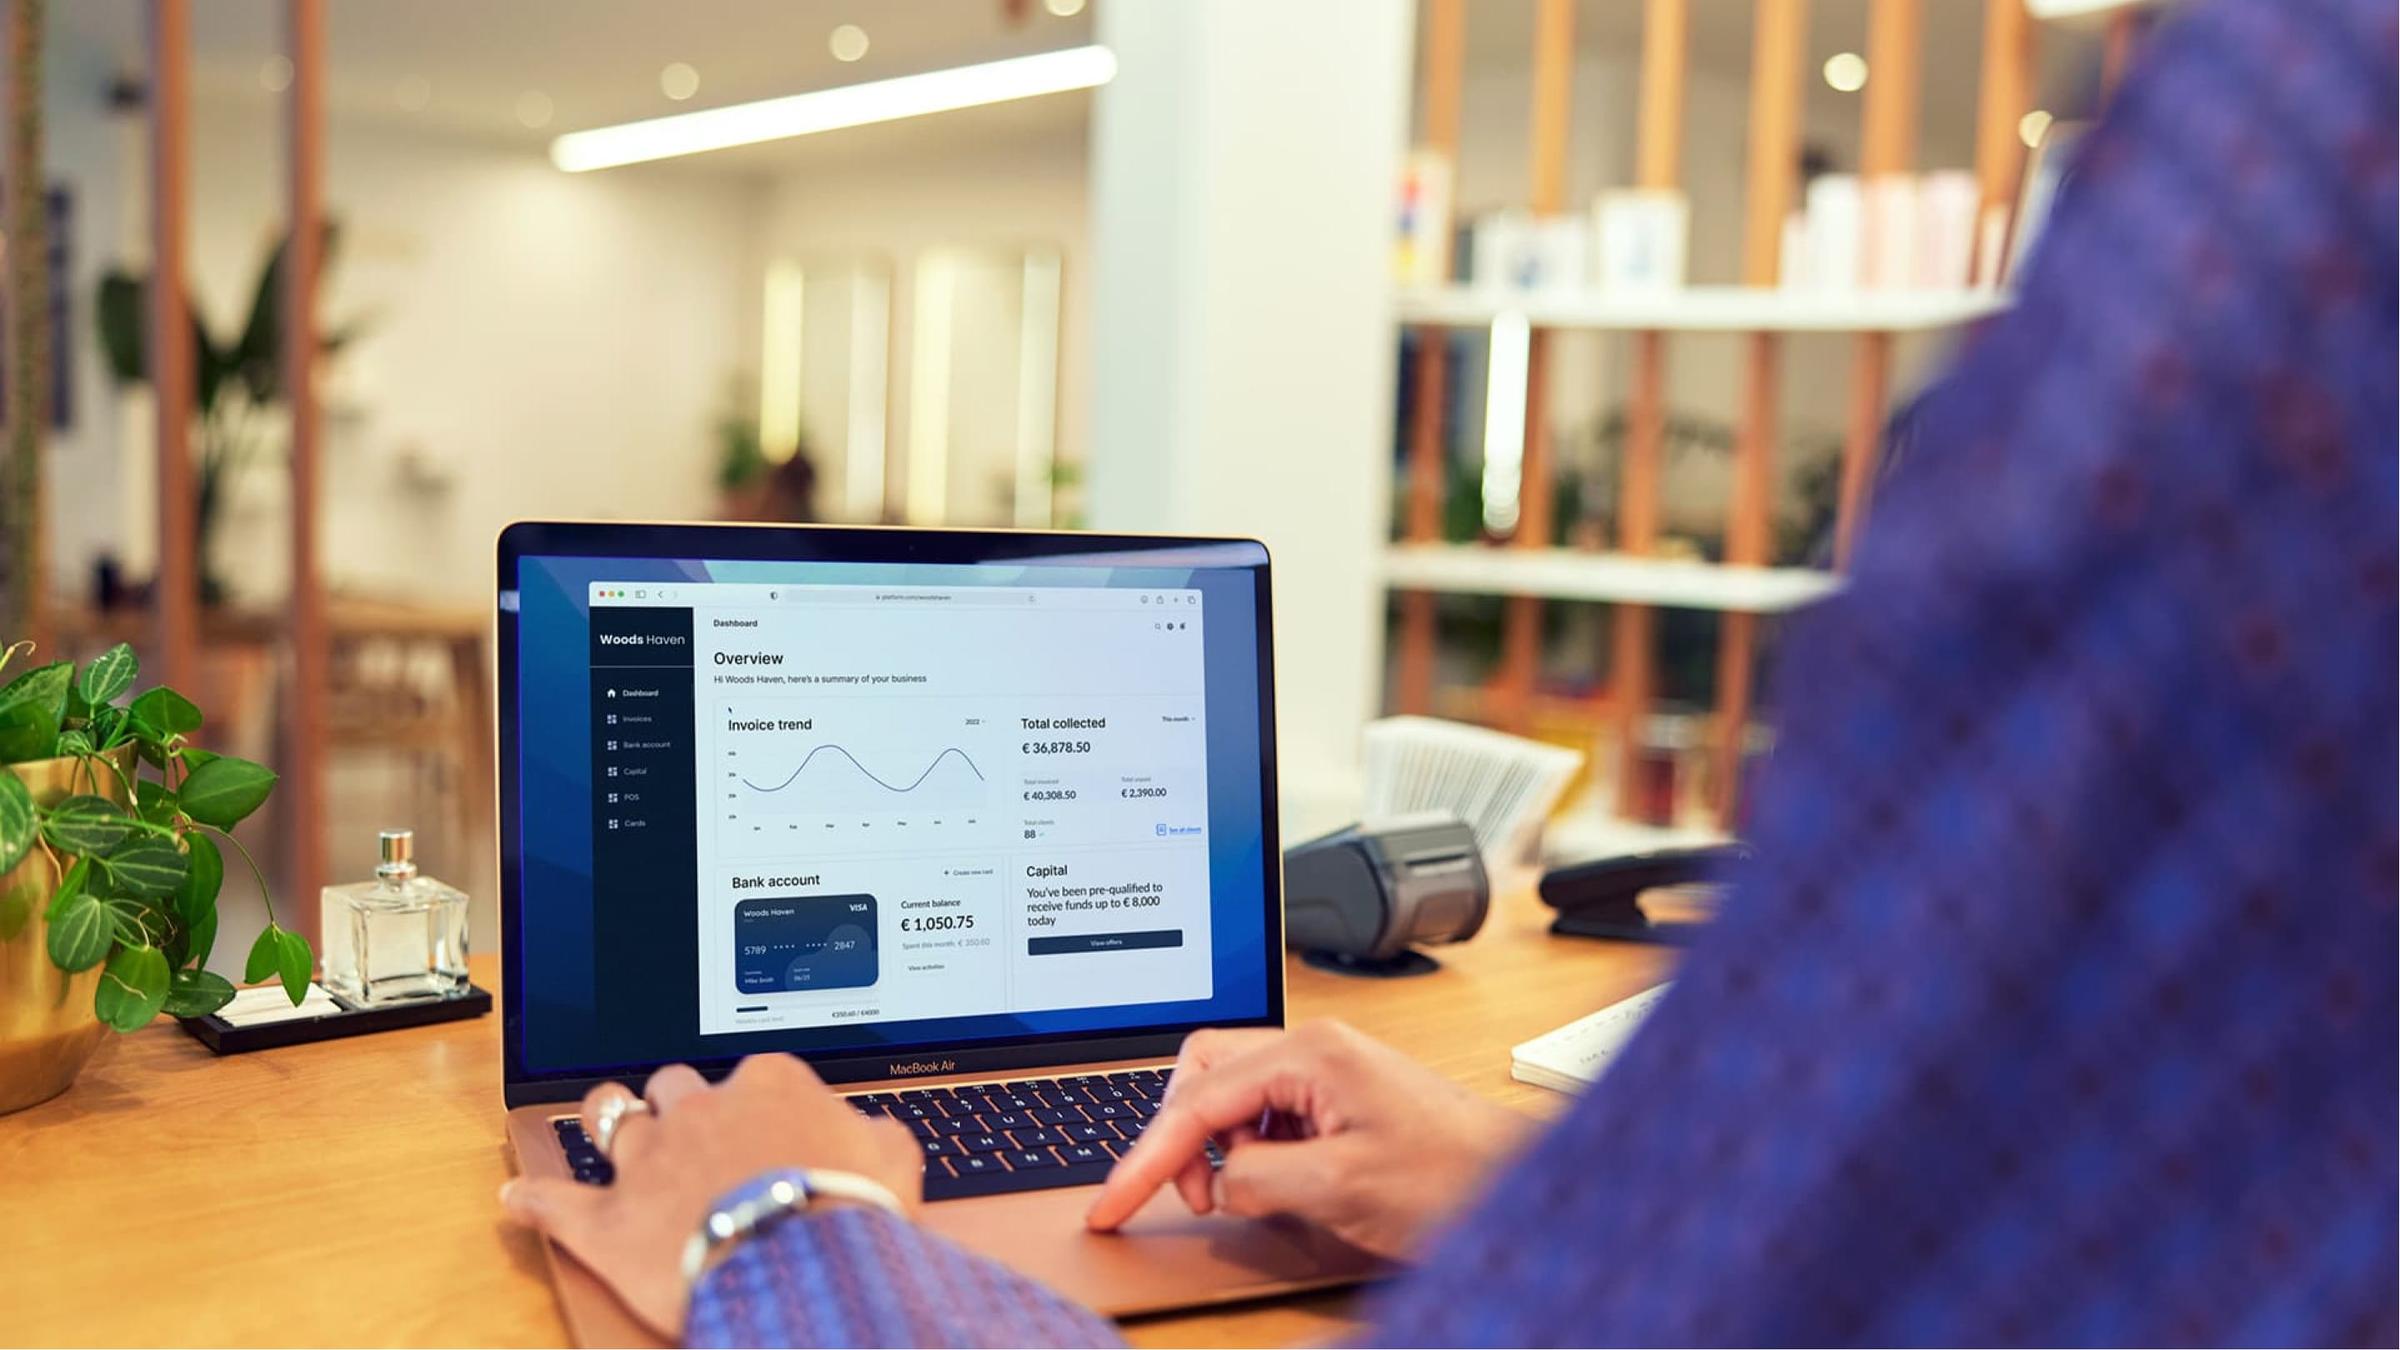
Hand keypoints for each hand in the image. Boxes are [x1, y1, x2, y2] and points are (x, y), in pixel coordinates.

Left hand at [500, 1054, 921, 1339]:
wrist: (800, 1266)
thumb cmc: (849, 1212)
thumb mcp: (892, 1161)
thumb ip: (875, 1135)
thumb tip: (872, 1134)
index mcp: (767, 1083)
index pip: (750, 1073)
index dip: (754, 1100)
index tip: (763, 1122)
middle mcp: (699, 1108)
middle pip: (673, 1084)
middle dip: (677, 1102)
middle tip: (689, 1128)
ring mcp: (648, 1160)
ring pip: (610, 1118)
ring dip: (608, 1120)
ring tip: (607, 1123)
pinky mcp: (607, 1219)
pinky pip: (555, 1200)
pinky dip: (535, 1198)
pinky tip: (518, 1196)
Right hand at [1085, 1020, 1533, 1259]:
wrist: (1520, 1185)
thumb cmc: (1452, 1177)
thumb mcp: (1341, 1190)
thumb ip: (1259, 1180)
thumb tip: (1216, 1183)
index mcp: (1310, 1053)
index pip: (1197, 1100)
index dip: (1145, 1158)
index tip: (1111, 1203)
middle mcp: (1314, 1046)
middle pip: (1202, 1072)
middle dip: (1180, 1136)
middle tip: (1194, 1196)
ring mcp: (1327, 1068)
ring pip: (1231, 1092)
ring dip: (1220, 1146)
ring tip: (1247, 1194)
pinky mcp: (1337, 1095)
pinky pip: (1266, 1113)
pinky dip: (1253, 1151)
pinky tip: (1279, 1185)